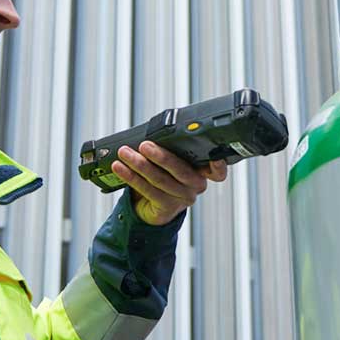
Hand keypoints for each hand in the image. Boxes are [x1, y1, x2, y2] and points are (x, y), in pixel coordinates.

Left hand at [112, 141, 228, 225]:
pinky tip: (120, 167)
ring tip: (125, 153)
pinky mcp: (167, 207)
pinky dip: (131, 177)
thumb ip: (172, 149)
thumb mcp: (172, 162)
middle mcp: (195, 185)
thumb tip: (152, 132)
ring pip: (160, 180)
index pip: (217, 171)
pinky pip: (147, 190)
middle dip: (160, 156)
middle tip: (145, 145)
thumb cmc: (164, 176)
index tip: (214, 157)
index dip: (218, 165)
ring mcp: (182, 198)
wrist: (153, 207)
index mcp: (202, 171)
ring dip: (139, 164)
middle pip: (180, 170)